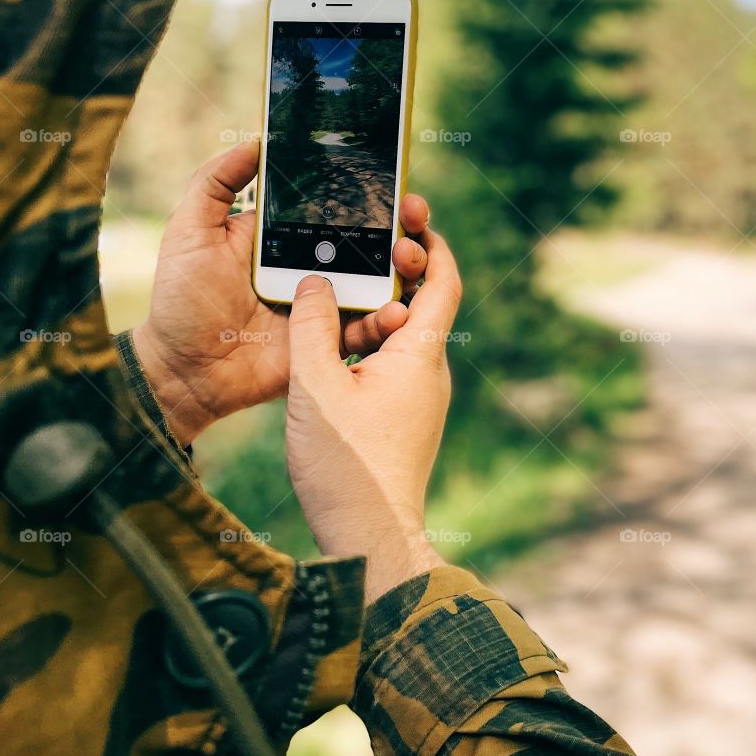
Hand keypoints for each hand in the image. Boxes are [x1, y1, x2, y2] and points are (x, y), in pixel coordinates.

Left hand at [131, 141, 431, 447]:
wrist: (183, 371)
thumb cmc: (182, 300)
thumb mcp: (190, 231)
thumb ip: (215, 183)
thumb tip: (255, 142)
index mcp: (285, 236)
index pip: (334, 207)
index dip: (366, 193)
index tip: (394, 177)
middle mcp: (311, 267)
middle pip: (366, 242)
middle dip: (397, 227)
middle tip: (413, 216)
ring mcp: (323, 305)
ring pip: (376, 283)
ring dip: (401, 269)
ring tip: (410, 257)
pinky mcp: (328, 341)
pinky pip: (365, 328)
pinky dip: (385, 319)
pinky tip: (397, 308)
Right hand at [285, 221, 462, 601]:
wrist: (370, 540)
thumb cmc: (346, 468)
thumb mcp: (316, 389)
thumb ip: (313, 328)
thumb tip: (314, 282)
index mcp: (420, 356)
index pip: (442, 281)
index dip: (431, 242)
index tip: (411, 215)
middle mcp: (430, 372)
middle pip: (422, 302)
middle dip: (398, 267)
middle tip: (368, 238)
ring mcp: (420, 397)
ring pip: (403, 334)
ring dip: (378, 305)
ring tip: (339, 283)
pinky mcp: (404, 418)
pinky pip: (391, 362)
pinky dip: (369, 339)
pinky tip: (333, 340)